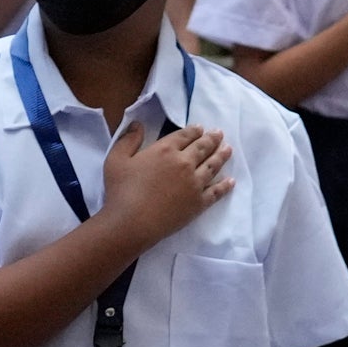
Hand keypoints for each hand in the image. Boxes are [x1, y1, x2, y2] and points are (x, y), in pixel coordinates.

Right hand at [100, 117, 231, 245]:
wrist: (133, 222)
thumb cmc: (121, 191)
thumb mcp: (116, 160)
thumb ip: (128, 140)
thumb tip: (138, 124)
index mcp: (165, 149)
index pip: (185, 136)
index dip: (194, 131)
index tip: (201, 128)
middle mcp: (184, 163)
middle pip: (202, 148)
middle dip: (212, 139)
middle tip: (220, 134)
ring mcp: (195, 183)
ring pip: (213, 166)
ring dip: (222, 156)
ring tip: (229, 150)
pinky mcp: (199, 202)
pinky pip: (216, 191)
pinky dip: (225, 185)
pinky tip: (231, 181)